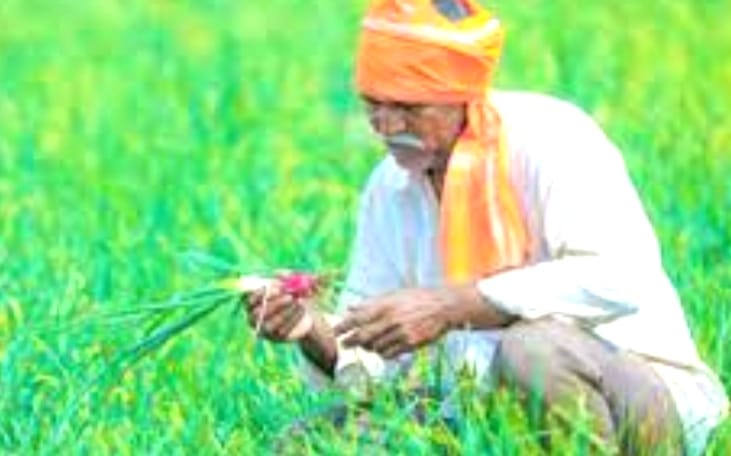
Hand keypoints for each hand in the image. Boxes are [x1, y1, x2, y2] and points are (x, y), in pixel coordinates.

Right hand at [243, 281, 312, 342]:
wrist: (307, 311)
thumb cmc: (294, 292)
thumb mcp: (293, 281)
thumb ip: (287, 276)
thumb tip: (280, 274)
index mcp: (253, 301)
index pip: (246, 300)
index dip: (256, 294)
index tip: (269, 287)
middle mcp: (254, 317)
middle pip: (256, 313)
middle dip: (274, 303)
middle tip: (289, 296)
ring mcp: (265, 329)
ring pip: (269, 324)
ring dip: (285, 312)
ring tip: (298, 302)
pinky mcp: (277, 337)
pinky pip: (283, 330)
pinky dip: (293, 318)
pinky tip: (302, 310)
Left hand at [333, 288, 456, 358]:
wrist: (443, 307)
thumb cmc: (416, 298)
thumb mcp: (393, 295)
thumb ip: (371, 303)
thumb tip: (350, 307)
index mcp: (385, 305)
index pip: (358, 318)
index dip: (343, 326)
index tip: (334, 332)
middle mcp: (392, 319)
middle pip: (363, 335)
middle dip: (350, 341)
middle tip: (344, 344)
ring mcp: (402, 333)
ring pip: (376, 347)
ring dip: (368, 347)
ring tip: (366, 345)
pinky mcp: (411, 344)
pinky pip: (390, 354)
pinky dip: (382, 353)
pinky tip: (382, 349)